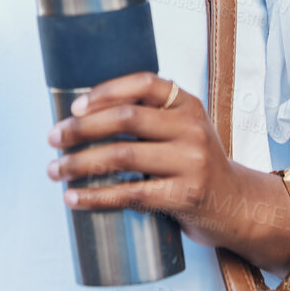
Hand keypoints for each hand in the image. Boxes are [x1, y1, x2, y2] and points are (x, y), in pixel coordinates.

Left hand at [45, 71, 289, 260]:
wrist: (237, 207)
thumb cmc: (194, 165)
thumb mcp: (182, 130)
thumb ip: (148, 116)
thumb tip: (79, 114)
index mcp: (187, 105)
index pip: (143, 84)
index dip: (105, 91)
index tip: (74, 107)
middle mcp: (192, 128)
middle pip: (126, 120)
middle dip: (80, 129)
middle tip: (52, 139)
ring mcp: (191, 162)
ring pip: (122, 157)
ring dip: (79, 164)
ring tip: (54, 170)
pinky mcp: (186, 196)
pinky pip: (130, 193)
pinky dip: (95, 197)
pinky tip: (72, 198)